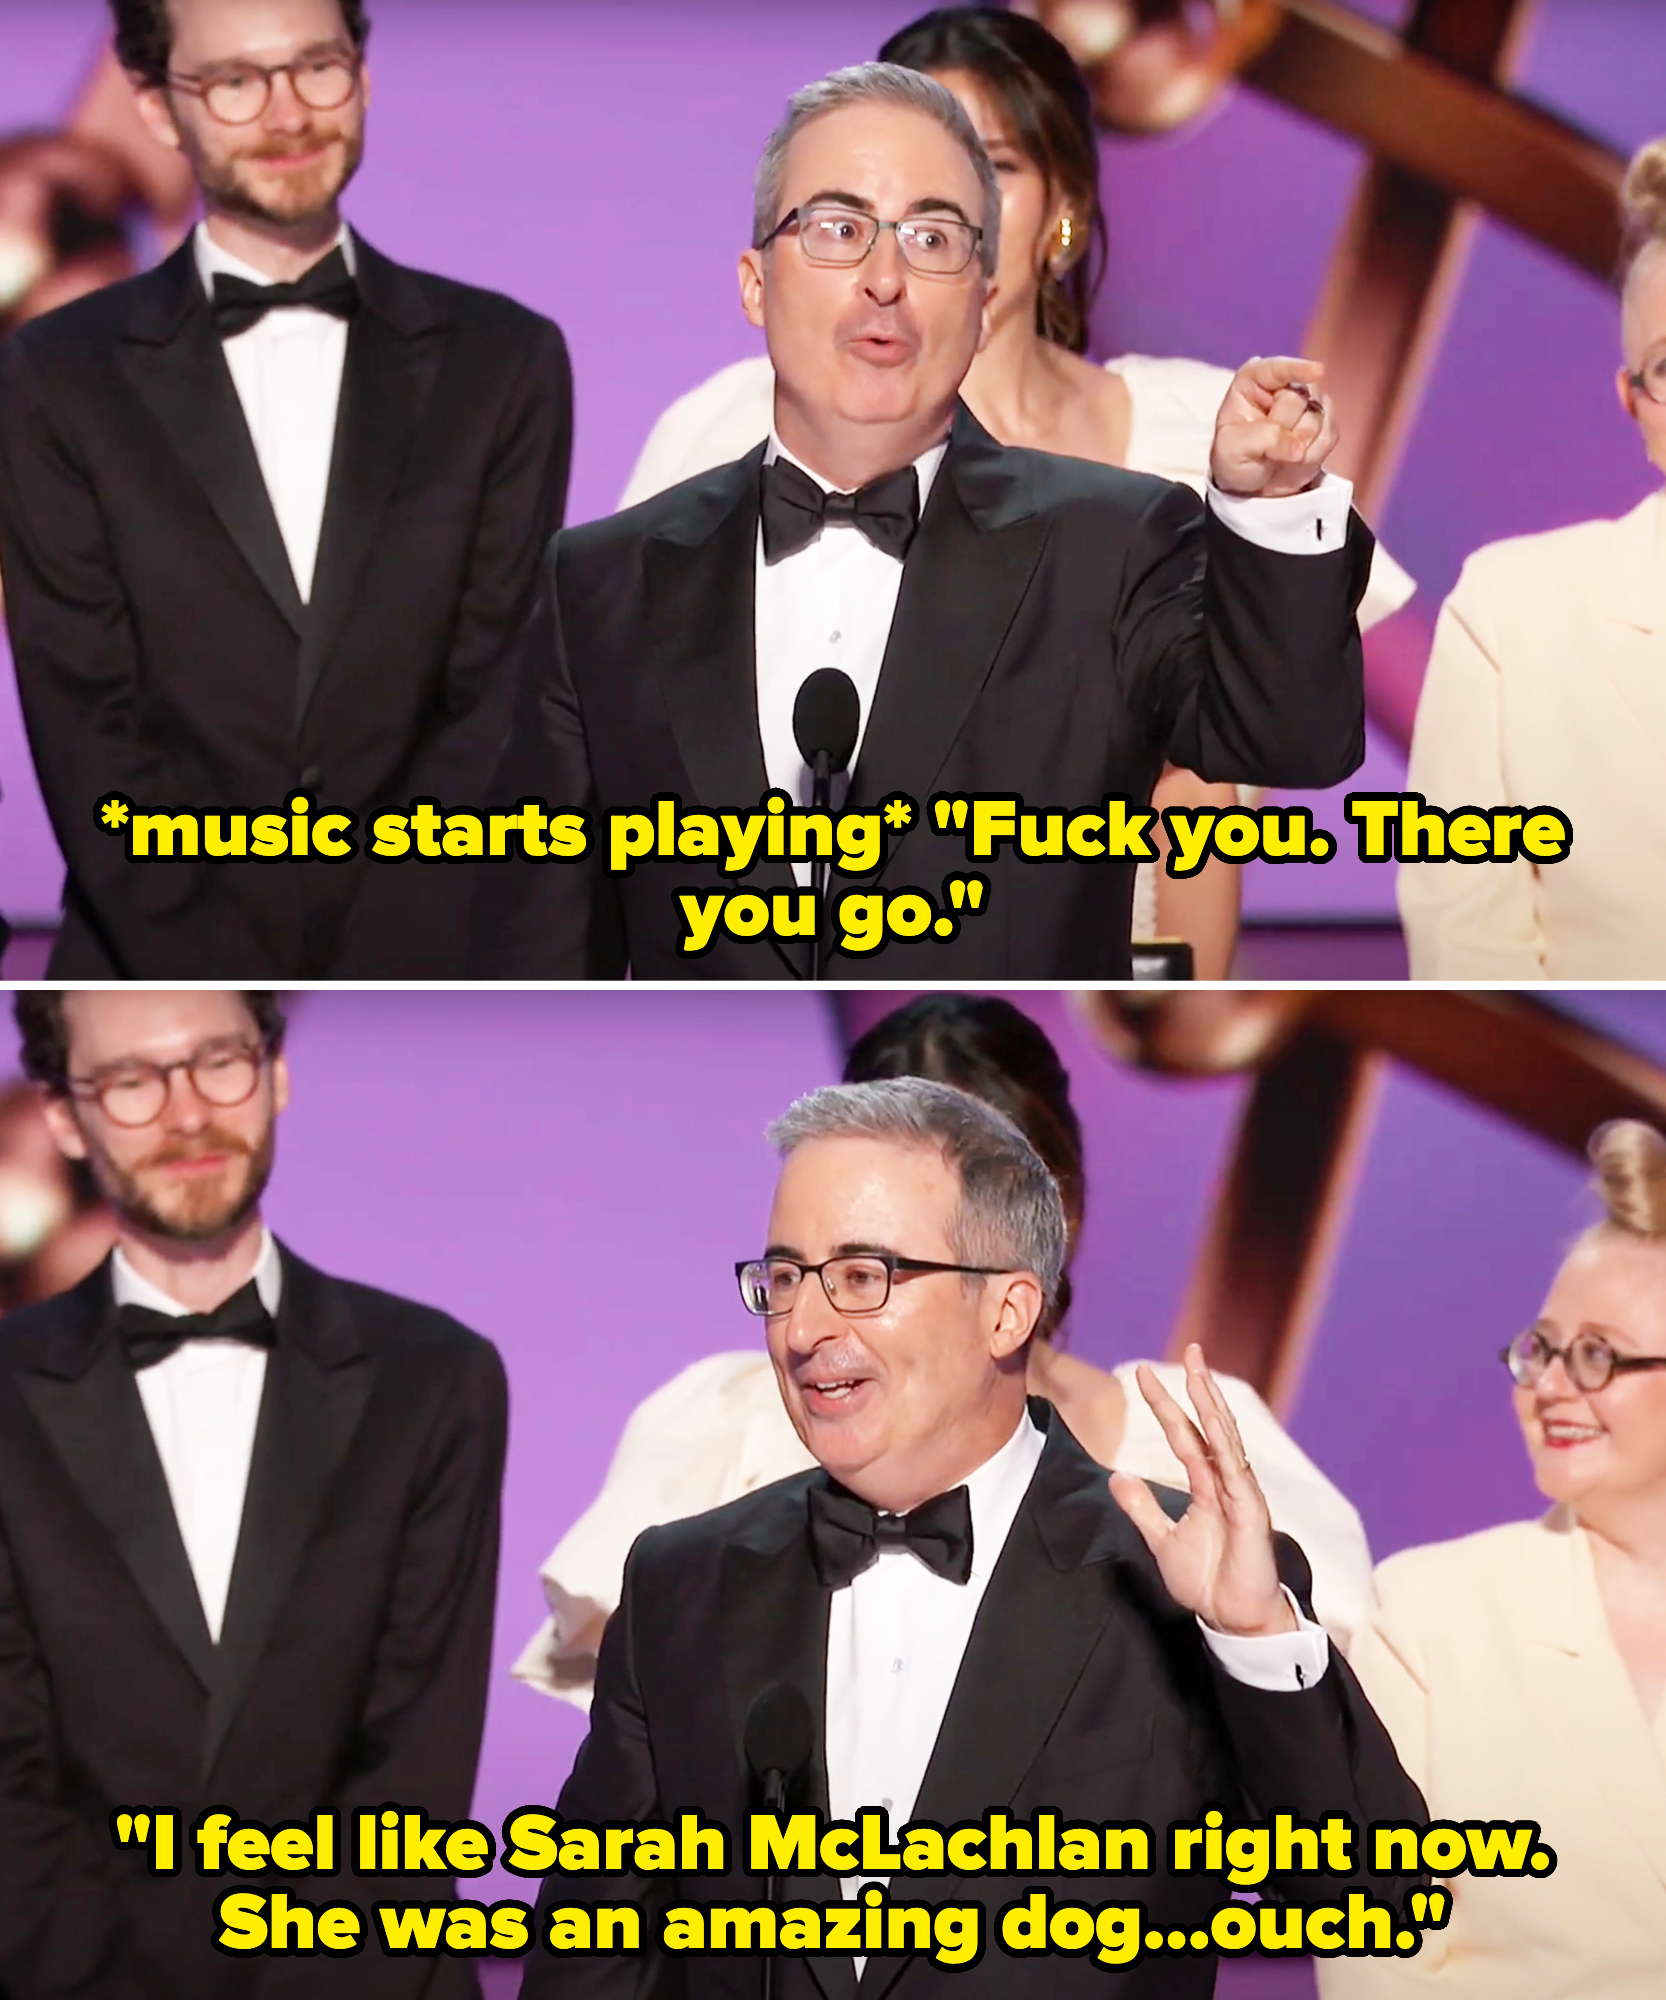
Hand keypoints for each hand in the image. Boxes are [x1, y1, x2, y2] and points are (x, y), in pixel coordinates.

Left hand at [1108, 1343, 1295, 1636]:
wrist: (1233, 1621)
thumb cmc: (1207, 1582)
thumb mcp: (1162, 1540)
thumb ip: (1142, 1508)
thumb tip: (1117, 1475)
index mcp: (1206, 1486)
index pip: (1184, 1435)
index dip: (1165, 1405)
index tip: (1142, 1374)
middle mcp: (1225, 1483)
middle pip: (1209, 1425)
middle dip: (1198, 1387)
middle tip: (1189, 1349)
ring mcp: (1241, 1495)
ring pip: (1226, 1440)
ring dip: (1213, 1405)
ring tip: (1200, 1372)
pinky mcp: (1251, 1514)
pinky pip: (1237, 1474)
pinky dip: (1227, 1447)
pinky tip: (1217, 1424)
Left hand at [1209, 356, 1338, 498]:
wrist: (1251, 486)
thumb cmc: (1234, 458)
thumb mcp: (1233, 448)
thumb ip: (1265, 439)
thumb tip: (1298, 448)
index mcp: (1253, 381)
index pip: (1277, 368)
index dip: (1298, 369)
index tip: (1317, 371)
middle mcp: (1283, 386)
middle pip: (1300, 397)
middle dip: (1286, 427)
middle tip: (1266, 447)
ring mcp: (1307, 403)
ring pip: (1318, 417)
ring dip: (1299, 443)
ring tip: (1279, 456)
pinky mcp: (1324, 423)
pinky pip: (1329, 435)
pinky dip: (1313, 454)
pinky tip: (1297, 460)